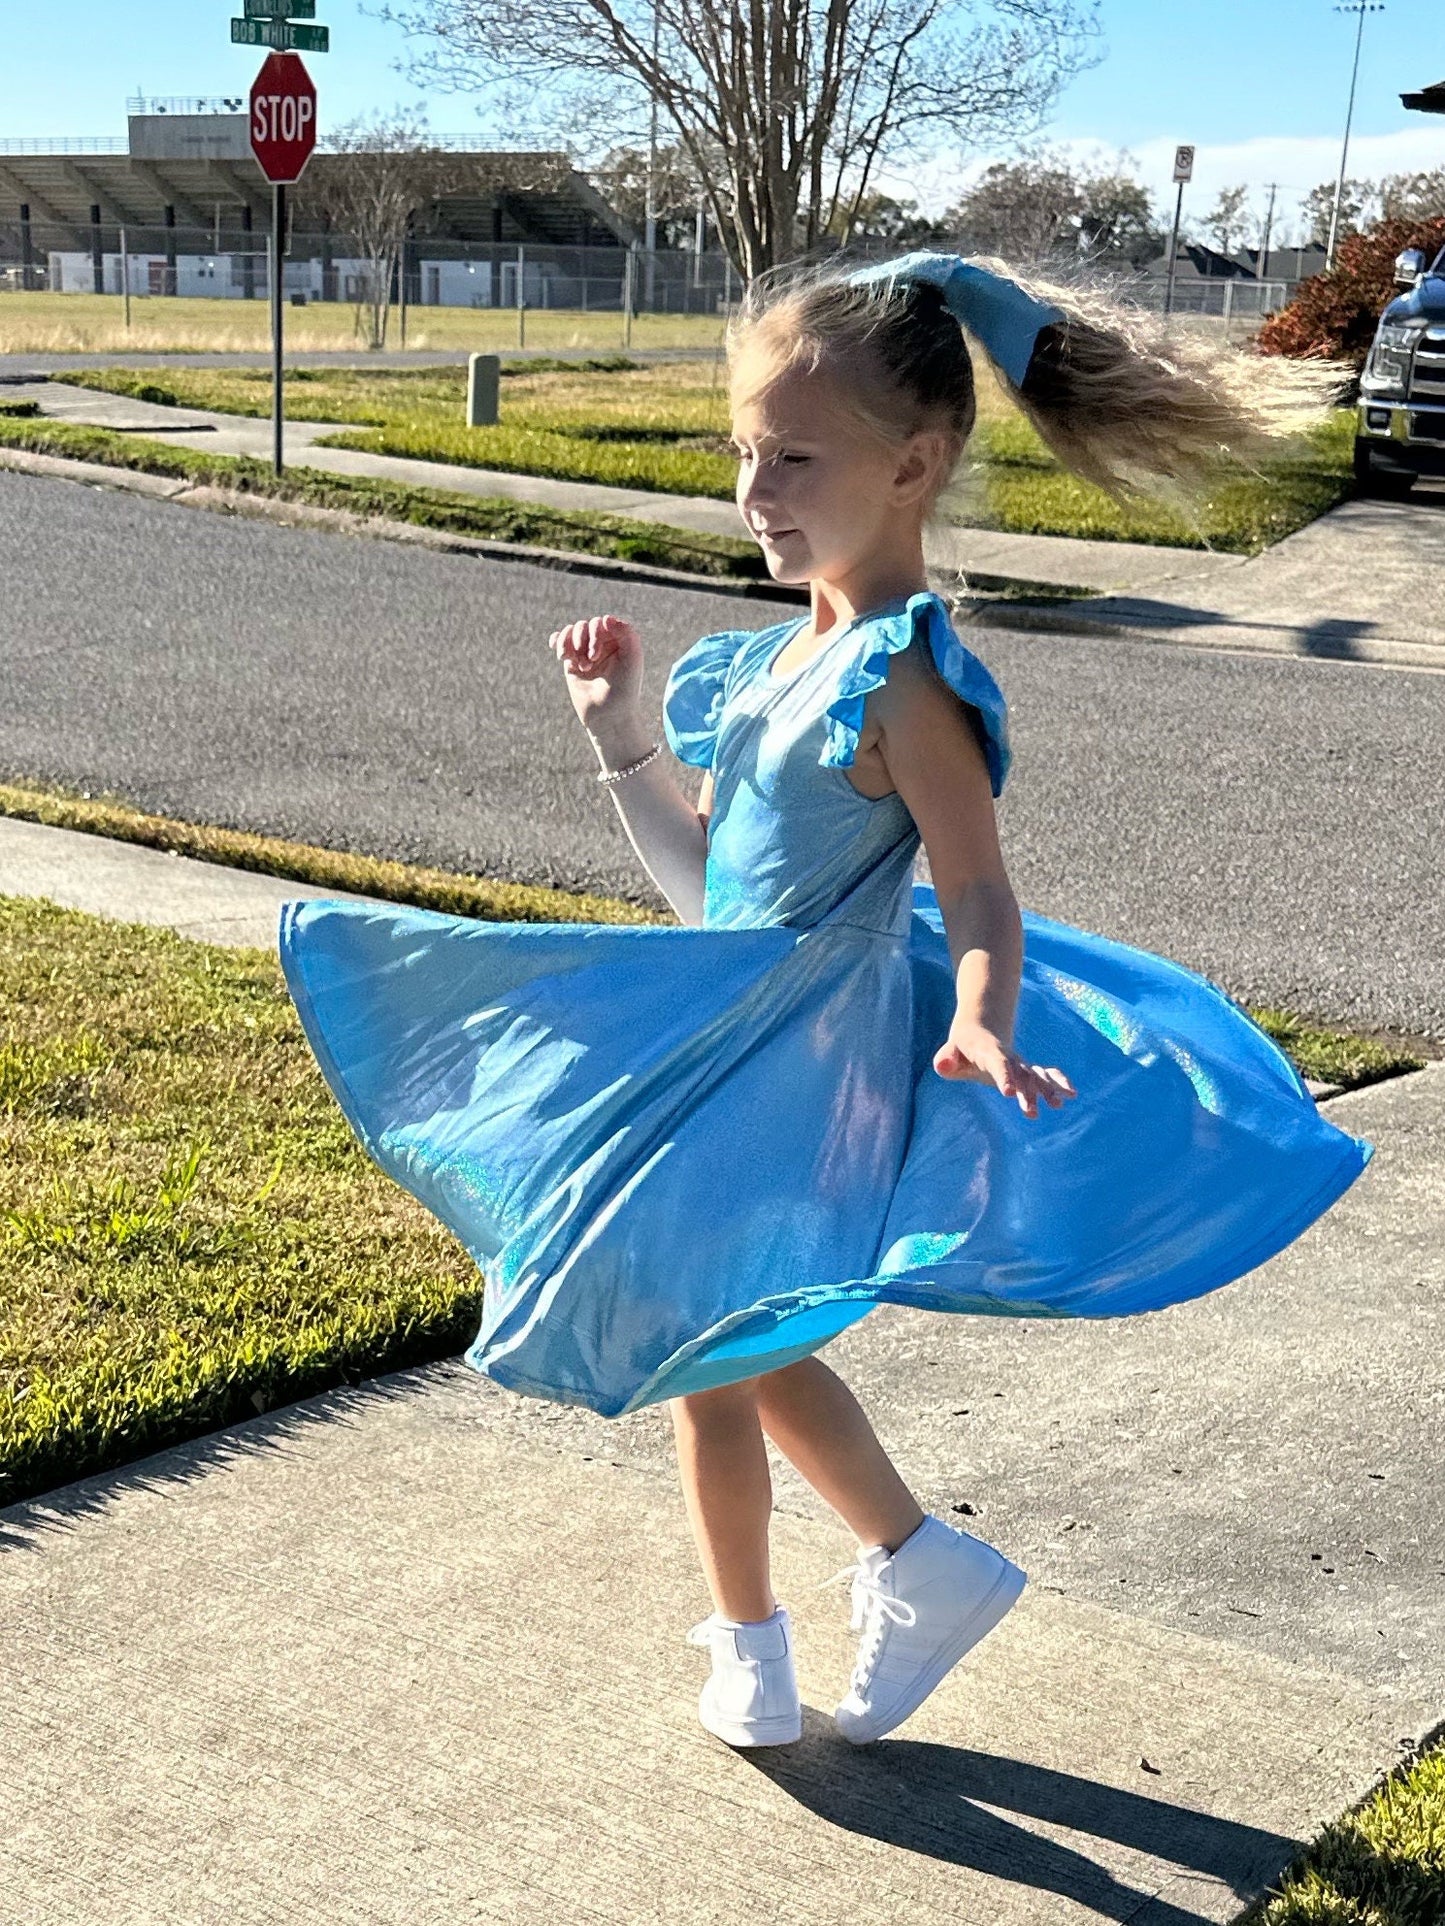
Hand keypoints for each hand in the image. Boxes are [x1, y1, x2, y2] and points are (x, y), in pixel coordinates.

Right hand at [550, 614, 645, 737]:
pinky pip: (560, 642)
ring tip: (572, 662)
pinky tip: (558, 651)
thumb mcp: (632, 659)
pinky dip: (557, 641)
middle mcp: (603, 643)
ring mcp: (586, 652)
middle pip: (585, 625)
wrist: (608, 716)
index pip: (602, 622)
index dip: (595, 634)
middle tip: (588, 662)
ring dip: (568, 643)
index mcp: (619, 640)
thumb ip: (626, 633)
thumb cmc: (624, 689)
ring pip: (572, 631)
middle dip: (581, 639)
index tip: (596, 655)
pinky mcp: (572, 662)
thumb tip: (606, 617)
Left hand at [934, 1020, 1076, 1118]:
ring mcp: (1020, 1064)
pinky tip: (1071, 1093)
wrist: (981, 1030)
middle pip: (1021, 1074)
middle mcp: (1009, 1058)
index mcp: (989, 1053)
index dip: (1004, 1077)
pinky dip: (1058, 1081)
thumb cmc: (960, 1048)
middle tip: (1032, 1113)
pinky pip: (1046, 1073)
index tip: (1009, 1093)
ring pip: (1036, 1075)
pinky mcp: (1027, 1070)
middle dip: (1028, 1093)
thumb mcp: (949, 1052)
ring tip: (1060, 1103)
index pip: (998, 1064)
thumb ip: (945, 1059)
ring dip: (1047, 1089)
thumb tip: (943, 1066)